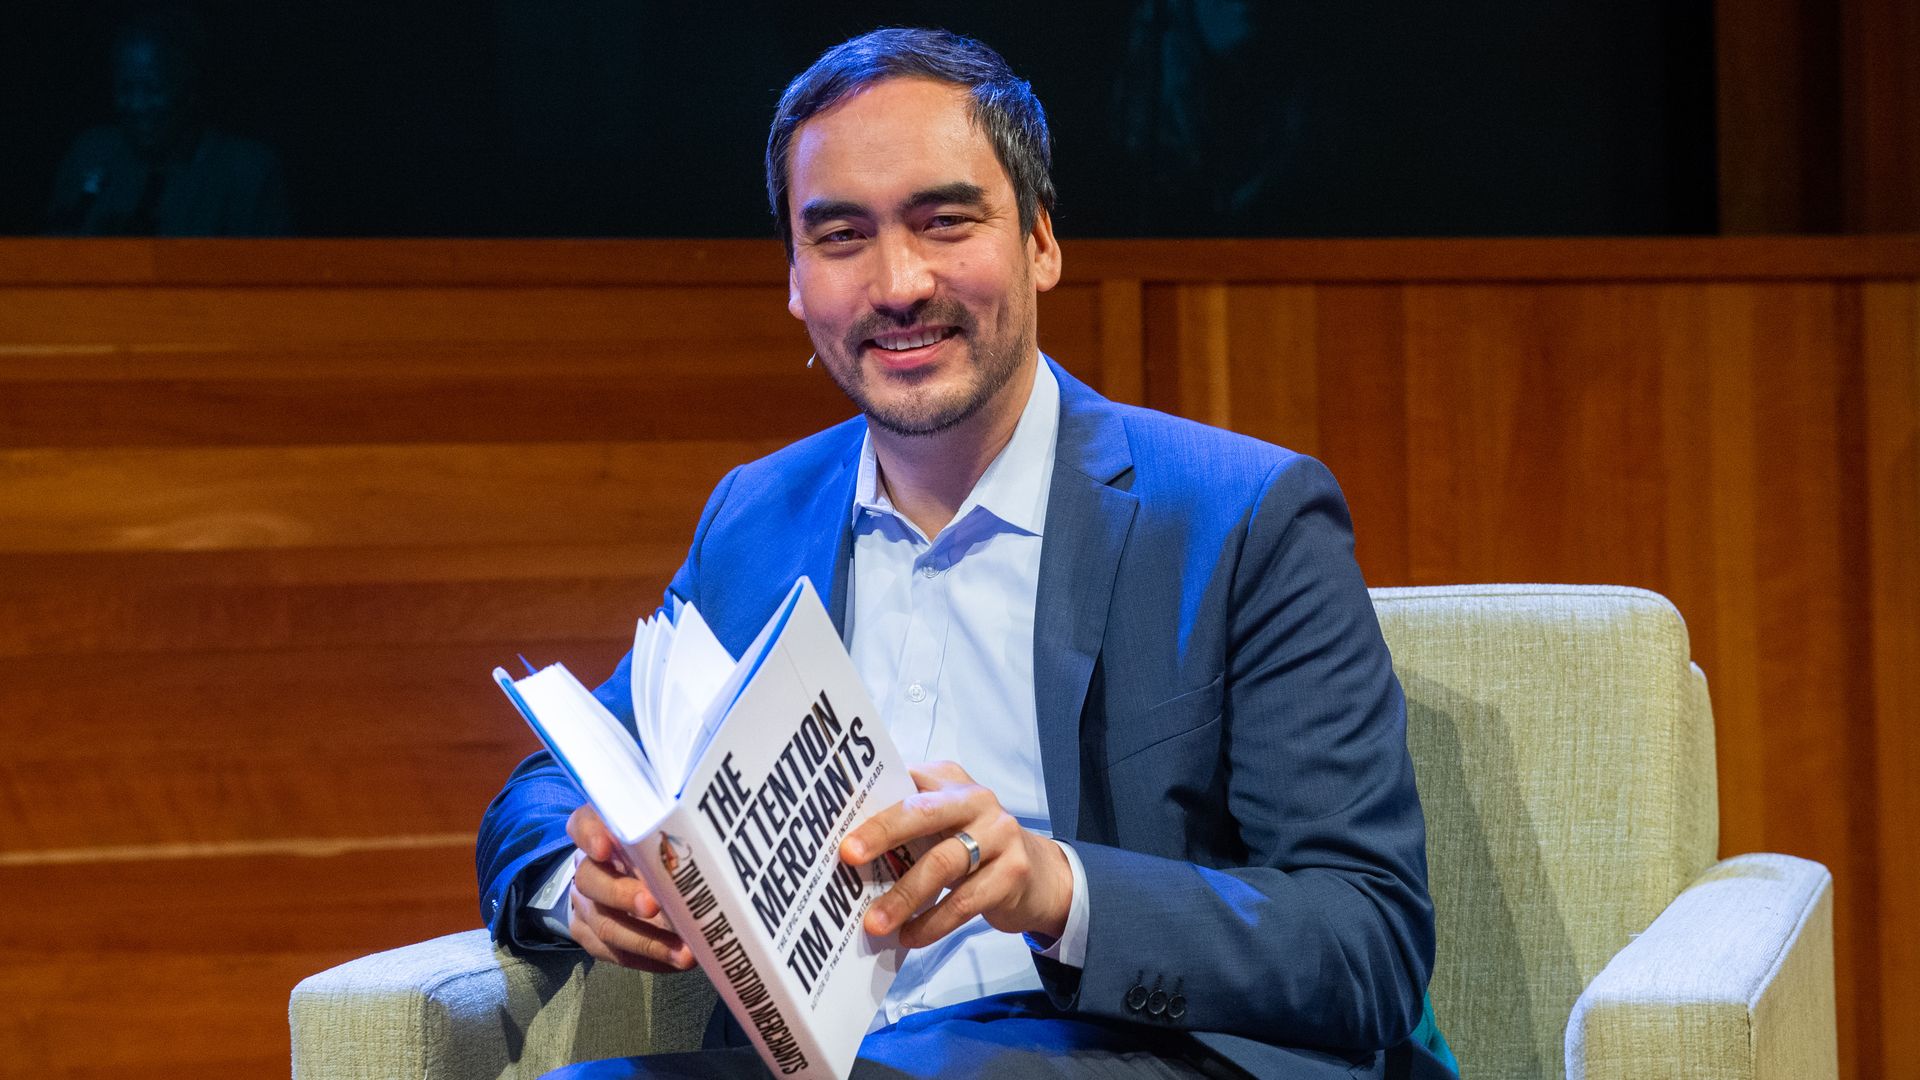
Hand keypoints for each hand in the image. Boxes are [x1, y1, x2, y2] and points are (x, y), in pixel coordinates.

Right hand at [564, 804, 695, 972]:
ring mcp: (584, 905)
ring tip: (682, 953)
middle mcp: (586, 867)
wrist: (616, 883)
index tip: (605, 847)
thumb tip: (712, 855)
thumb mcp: (660, 839)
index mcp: (601, 833)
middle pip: (590, 879)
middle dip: (622, 895)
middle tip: (653, 906)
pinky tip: (675, 962)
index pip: (582, 823)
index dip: (590, 835)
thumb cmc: (652, 854)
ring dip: (646, 941)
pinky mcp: (589, 936)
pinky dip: (648, 960)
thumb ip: (674, 840)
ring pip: (604, 924)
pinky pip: (614, 953)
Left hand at [839, 761, 1072, 948]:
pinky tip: (910, 936)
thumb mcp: (944, 825)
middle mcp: (977, 800)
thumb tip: (845, 848)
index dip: (870, 798)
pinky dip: (933, 922)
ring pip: (943, 864)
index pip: (904, 781)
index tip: (834, 818)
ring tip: (875, 922)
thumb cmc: (973, 847)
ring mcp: (999, 835)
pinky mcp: (1012, 872)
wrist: (1041, 875)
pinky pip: (964, 901)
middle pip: (923, 812)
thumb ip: (905, 824)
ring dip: (904, 896)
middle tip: (848, 856)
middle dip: (882, 833)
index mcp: (949, 781)